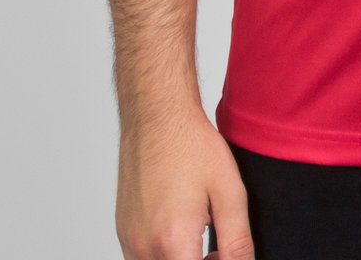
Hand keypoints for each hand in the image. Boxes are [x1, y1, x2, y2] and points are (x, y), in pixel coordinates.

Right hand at [115, 105, 251, 258]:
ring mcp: (129, 241)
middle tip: (217, 250)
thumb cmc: (190, 145)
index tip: (223, 254)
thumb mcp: (229, 192)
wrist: (156, 115)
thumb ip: (237, 241)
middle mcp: (144, 248)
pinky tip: (181, 230)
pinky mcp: (122, 232)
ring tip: (201, 238)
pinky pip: (141, 259)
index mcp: (173, 242)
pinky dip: (163, 255)